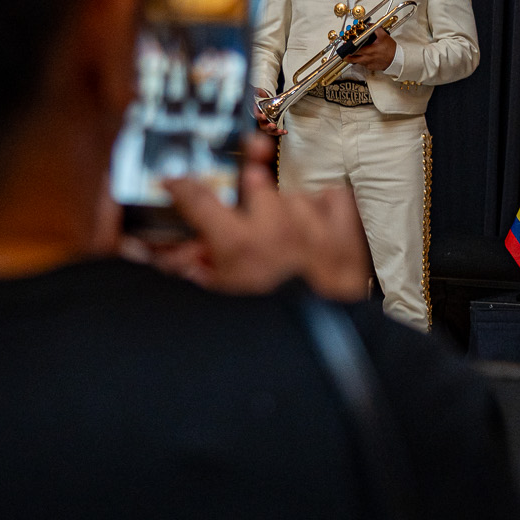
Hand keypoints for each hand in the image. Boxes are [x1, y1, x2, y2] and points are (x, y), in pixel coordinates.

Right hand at [127, 134, 371, 302]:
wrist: (324, 338)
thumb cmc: (271, 323)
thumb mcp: (223, 297)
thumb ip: (194, 270)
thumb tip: (176, 253)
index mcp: (239, 245)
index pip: (198, 198)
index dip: (181, 186)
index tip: (175, 182)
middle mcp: (275, 229)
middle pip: (255, 181)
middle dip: (251, 193)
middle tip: (254, 213)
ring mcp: (314, 226)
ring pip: (293, 194)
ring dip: (290, 209)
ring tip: (291, 236)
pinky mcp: (344, 228)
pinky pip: (331, 197)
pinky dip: (326, 208)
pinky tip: (320, 226)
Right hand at [251, 87, 285, 136]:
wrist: (263, 97)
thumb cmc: (259, 95)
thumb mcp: (257, 91)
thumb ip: (255, 91)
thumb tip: (253, 89)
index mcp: (256, 111)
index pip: (256, 115)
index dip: (259, 117)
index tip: (263, 117)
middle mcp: (260, 119)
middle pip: (262, 126)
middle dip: (268, 127)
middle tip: (273, 125)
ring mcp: (266, 122)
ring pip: (268, 130)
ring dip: (274, 132)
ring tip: (280, 131)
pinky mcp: (272, 123)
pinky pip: (275, 130)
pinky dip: (280, 131)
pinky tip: (285, 131)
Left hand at [342, 28, 396, 72]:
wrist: (397, 60)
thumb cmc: (391, 49)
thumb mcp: (384, 36)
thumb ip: (376, 29)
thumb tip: (370, 25)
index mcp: (369, 50)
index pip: (354, 51)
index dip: (348, 49)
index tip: (345, 47)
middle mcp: (367, 58)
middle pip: (352, 59)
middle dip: (347, 56)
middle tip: (344, 53)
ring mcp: (368, 64)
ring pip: (357, 62)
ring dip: (354, 58)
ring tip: (352, 54)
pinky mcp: (371, 68)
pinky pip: (363, 65)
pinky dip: (362, 61)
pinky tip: (364, 57)